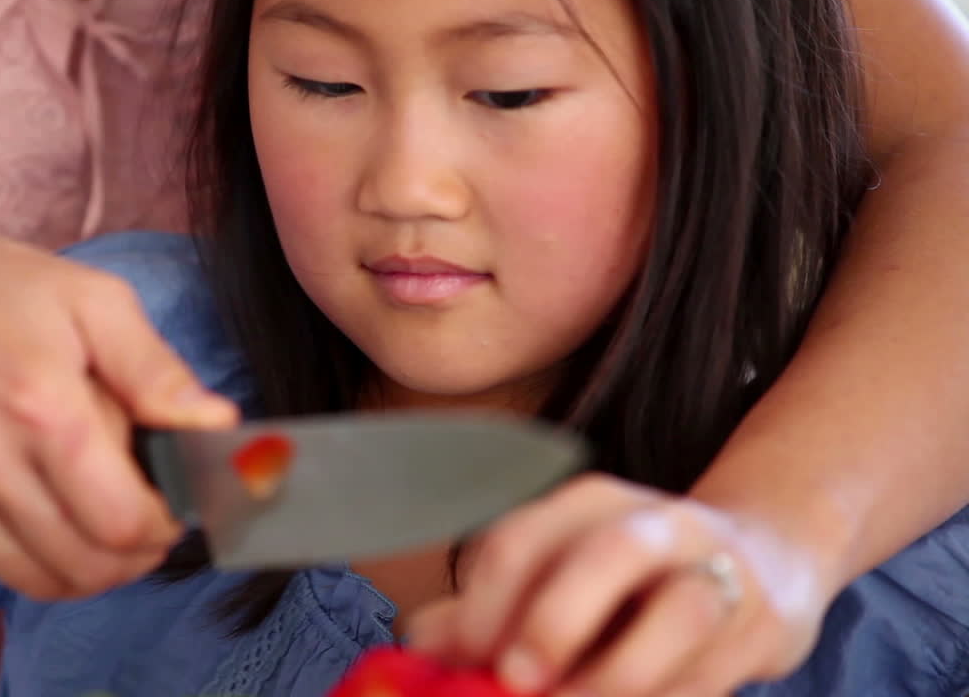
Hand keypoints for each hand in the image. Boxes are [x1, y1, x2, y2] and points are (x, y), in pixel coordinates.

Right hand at [0, 213, 237, 599]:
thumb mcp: (91, 301)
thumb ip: (158, 372)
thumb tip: (218, 427)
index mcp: (41, 408)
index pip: (124, 523)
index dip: (166, 528)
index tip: (175, 506)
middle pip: (85, 566)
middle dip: (135, 556)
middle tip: (148, 522)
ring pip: (36, 581)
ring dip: (86, 567)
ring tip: (101, 522)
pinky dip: (27, 554)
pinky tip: (40, 506)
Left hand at [407, 474, 833, 696]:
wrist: (764, 559)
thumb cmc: (633, 578)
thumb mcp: (558, 573)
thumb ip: (489, 607)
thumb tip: (421, 642)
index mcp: (588, 505)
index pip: (523, 538)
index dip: (483, 603)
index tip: (462, 657)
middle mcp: (656, 524)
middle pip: (607, 554)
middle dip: (556, 621)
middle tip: (516, 678)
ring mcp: (717, 571)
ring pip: (680, 612)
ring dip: (620, 674)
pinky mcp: (761, 625)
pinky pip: (713, 674)